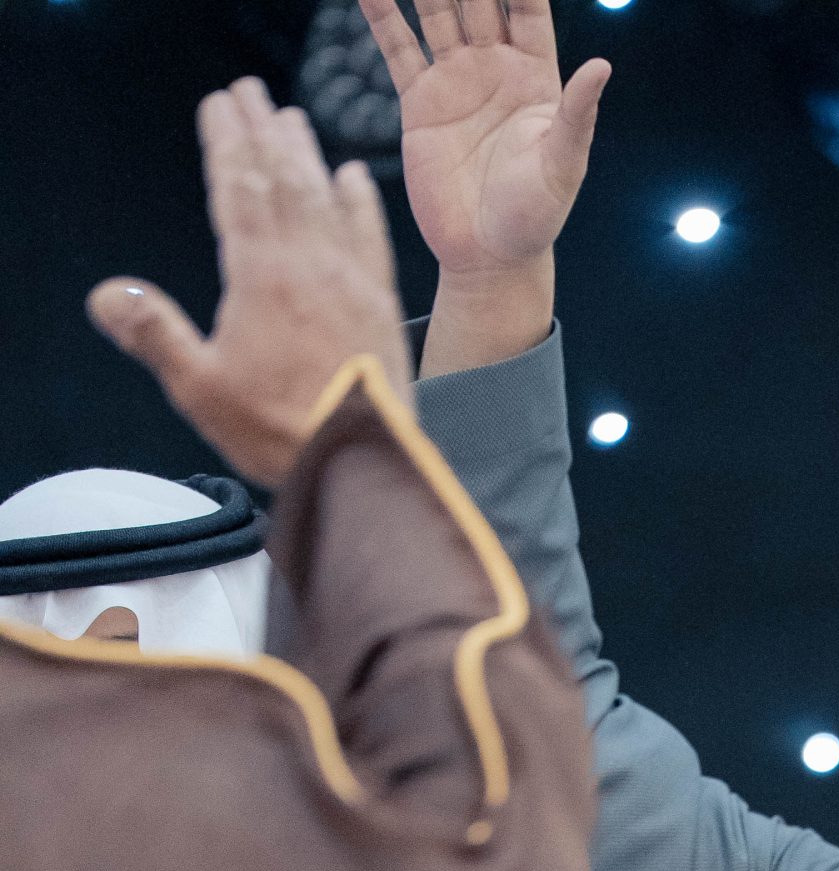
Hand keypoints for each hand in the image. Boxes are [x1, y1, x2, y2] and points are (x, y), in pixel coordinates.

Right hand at [88, 84, 409, 486]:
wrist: (359, 460)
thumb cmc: (280, 429)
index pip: (237, 188)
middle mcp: (308, 262)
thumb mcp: (200, 388)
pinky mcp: (381, 303)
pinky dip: (361, 200)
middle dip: (260, 131)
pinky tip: (354, 176)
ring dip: (305, 153)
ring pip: (324, 196)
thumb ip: (154, 333)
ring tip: (290, 118)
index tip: (218, 106)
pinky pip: (371, 235)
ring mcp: (350, 279)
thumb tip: (108, 296)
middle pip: (280, 178)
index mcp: (259, 274)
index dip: (225, 141)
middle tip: (250, 92)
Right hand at [357, 0, 607, 278]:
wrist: (488, 257)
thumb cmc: (535, 217)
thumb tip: (602, 66)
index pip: (526, 6)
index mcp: (536, 74)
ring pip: (436, 9)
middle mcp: (494, 66)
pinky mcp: (419, 102)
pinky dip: (381, 13)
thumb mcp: (562, 165)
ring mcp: (455, 79)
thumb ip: (578, 115)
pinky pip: (397, 47)